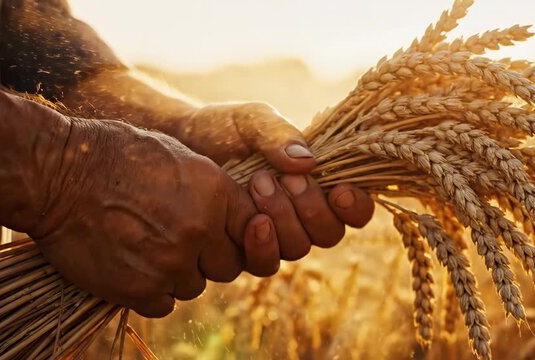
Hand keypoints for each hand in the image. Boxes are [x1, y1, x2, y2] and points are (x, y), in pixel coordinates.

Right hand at [27, 116, 281, 316]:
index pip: (255, 228)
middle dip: (211, 257)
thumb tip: (236, 216)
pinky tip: (134, 264)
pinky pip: (164, 303)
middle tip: (181, 240)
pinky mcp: (140, 289)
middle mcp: (200, 230)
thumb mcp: (179, 157)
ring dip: (179, 273)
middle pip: (230, 265)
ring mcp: (170, 262)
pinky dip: (153, 290)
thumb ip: (214, 191)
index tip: (221, 231)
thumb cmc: (117, 156)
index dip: (241, 232)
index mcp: (215, 192)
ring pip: (196, 286)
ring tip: (148, 246)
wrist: (57, 174)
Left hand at [179, 102, 375, 258]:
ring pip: (298, 249)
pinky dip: (262, 244)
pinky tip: (249, 219)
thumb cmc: (222, 128)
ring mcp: (273, 234)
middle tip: (285, 178)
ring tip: (258, 182)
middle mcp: (300, 214)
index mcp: (316, 183)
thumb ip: (279, 133)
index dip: (356, 207)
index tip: (340, 190)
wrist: (178, 143)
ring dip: (284, 218)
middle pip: (329, 234)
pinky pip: (266, 263)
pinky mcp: (244, 248)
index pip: (354, 209)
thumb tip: (308, 162)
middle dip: (311, 208)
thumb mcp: (252, 120)